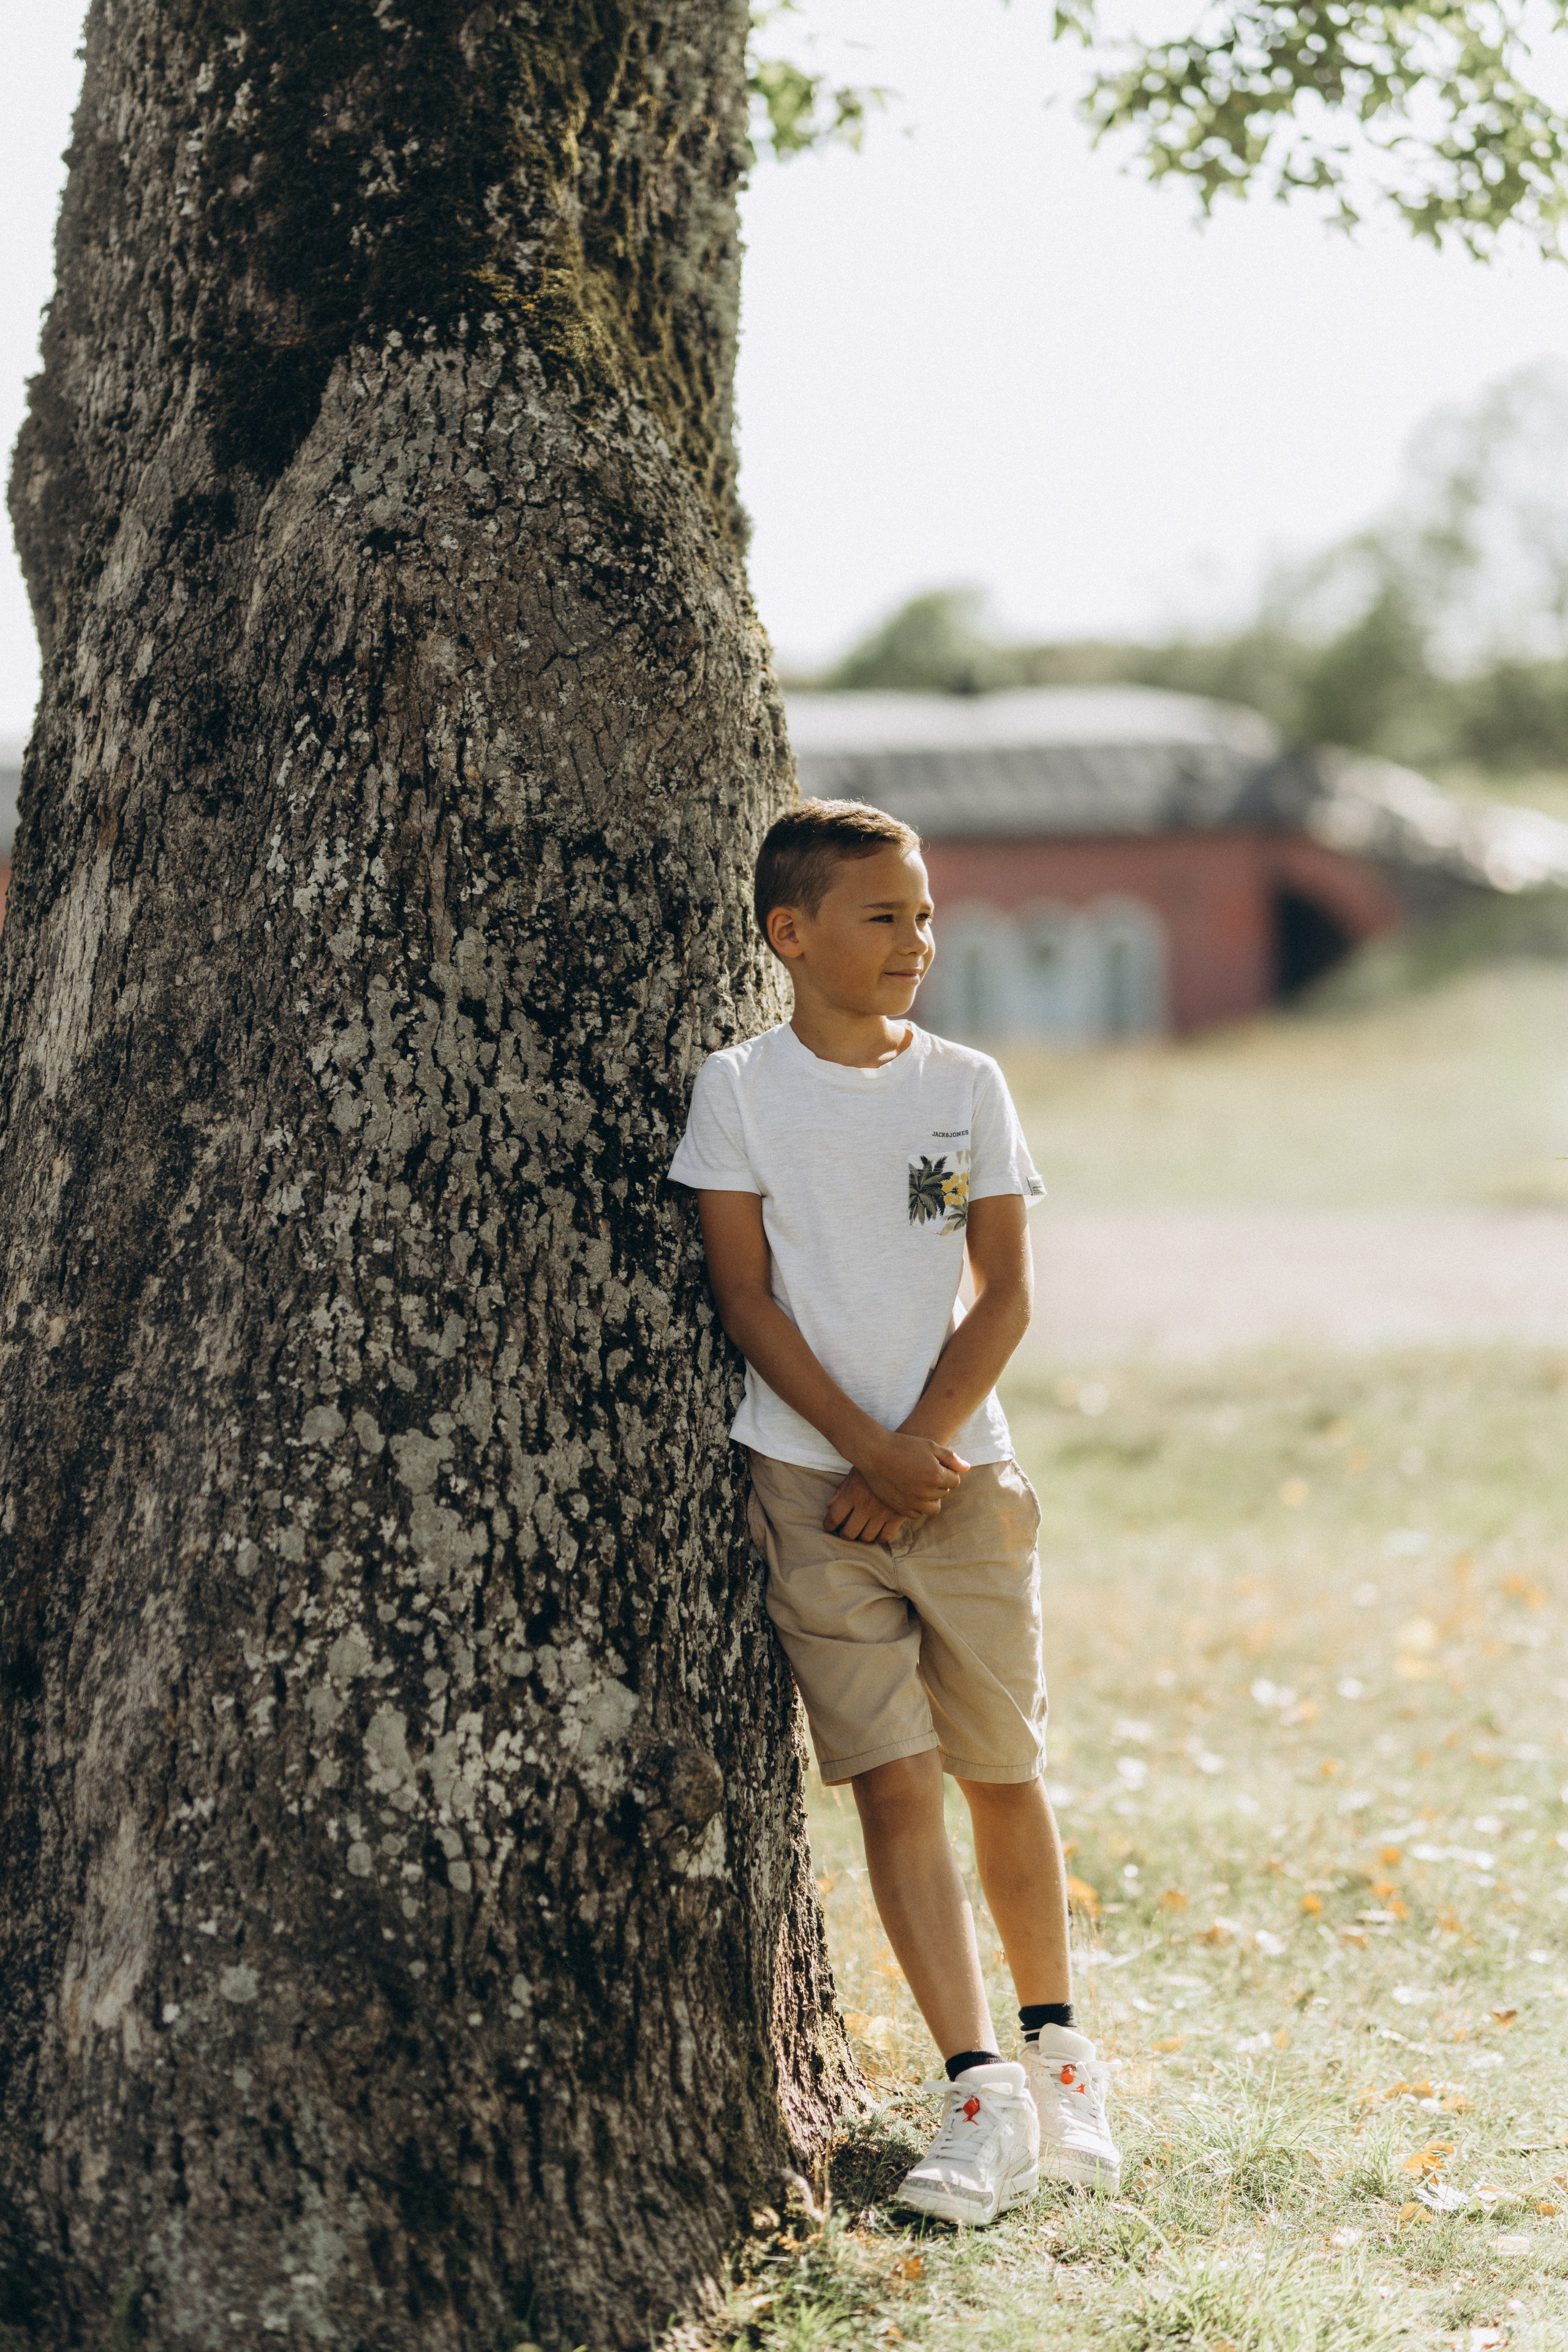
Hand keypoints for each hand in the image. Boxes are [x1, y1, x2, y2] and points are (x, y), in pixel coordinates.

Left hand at [822, 1469, 909, 1544]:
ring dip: (862, 1536)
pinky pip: (886, 1536)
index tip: (828, 1526)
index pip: (833, 1517)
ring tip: (861, 1531)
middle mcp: (865, 1505)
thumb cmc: (876, 1463)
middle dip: (844, 1534)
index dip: (828, 1525)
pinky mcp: (897, 1516)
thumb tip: (829, 1506)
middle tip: (845, 1531)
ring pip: (867, 1537)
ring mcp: (882, 1512)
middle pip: (849, 1533)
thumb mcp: (855, 1472)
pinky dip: (879, 1537)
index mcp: (852, 1493)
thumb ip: (841, 1490)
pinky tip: (878, 1531)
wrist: (904, 1458)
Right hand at [854, 1430, 969, 1523]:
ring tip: (921, 1484)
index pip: (955, 1481)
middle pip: (945, 1492)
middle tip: (925, 1471)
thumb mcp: (930, 1446)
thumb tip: (967, 1468)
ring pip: (933, 1507)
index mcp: (936, 1475)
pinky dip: (918, 1506)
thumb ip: (951, 1458)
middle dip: (939, 1483)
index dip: (948, 1472)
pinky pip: (917, 1514)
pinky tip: (911, 1493)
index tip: (937, 1465)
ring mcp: (912, 1502)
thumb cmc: (903, 1445)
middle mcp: (925, 1492)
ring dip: (932, 1497)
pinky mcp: (900, 1508)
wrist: (874, 1452)